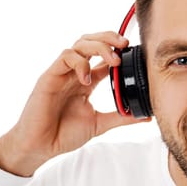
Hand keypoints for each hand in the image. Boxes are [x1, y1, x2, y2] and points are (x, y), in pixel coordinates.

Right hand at [0, 32, 147, 175]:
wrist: (40, 147)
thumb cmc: (63, 134)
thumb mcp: (99, 124)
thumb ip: (121, 117)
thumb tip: (146, 116)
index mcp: (86, 81)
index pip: (103, 57)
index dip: (118, 50)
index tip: (134, 53)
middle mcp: (74, 73)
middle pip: (91, 42)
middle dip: (109, 38)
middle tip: (125, 44)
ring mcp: (62, 73)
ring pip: (79, 44)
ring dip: (99, 46)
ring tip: (113, 60)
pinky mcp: (49, 77)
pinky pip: (65, 58)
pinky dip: (80, 63)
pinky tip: (87, 78)